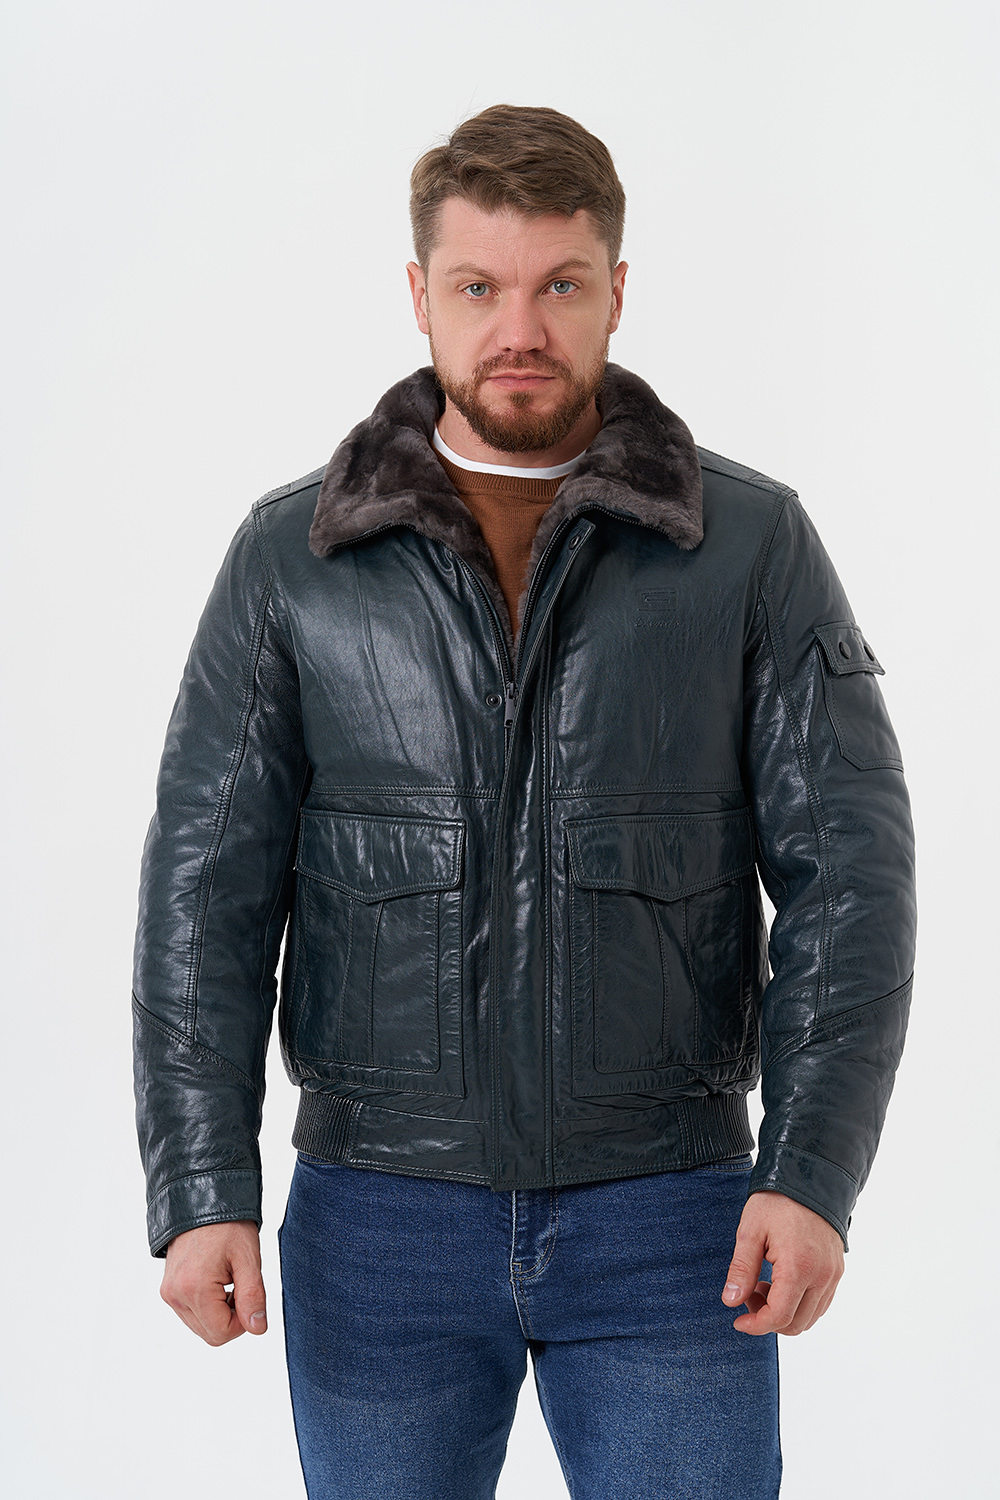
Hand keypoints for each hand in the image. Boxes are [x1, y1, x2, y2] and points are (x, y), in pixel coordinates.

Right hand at [160, 1220, 266, 1345]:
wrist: (202, 1200)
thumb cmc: (227, 1225)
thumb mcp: (248, 1258)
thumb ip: (253, 1296)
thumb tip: (258, 1328)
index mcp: (193, 1289)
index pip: (221, 1333)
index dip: (243, 1322)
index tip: (249, 1295)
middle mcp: (175, 1295)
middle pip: (209, 1333)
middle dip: (231, 1318)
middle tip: (240, 1285)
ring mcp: (169, 1293)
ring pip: (200, 1325)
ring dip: (219, 1312)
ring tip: (228, 1280)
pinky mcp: (168, 1289)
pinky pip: (190, 1312)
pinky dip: (207, 1305)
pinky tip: (217, 1281)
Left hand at [722, 1190, 844, 1335]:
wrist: (808, 1178)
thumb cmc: (776, 1202)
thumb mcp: (750, 1231)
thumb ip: (741, 1269)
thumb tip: (730, 1301)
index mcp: (799, 1267)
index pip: (779, 1317)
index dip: (756, 1325)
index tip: (738, 1321)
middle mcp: (822, 1276)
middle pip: (796, 1324)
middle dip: (768, 1319)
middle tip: (749, 1294)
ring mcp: (833, 1274)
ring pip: (810, 1317)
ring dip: (785, 1313)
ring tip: (763, 1285)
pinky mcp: (837, 1270)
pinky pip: (821, 1303)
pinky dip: (800, 1305)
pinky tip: (781, 1282)